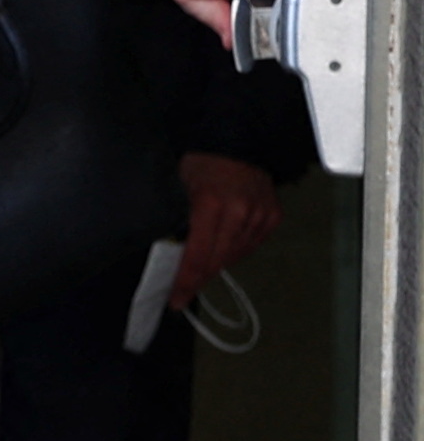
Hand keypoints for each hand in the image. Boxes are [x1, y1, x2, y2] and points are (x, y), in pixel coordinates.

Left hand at [171, 152, 281, 310]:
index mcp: (211, 204)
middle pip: (218, 261)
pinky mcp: (273, 217)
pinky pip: (250, 245)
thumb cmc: (199, 162)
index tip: (175, 300)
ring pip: (235, 256)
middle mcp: (240, 213)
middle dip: (198, 279)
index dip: (186, 281)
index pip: (198, 255)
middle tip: (181, 294)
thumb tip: (167, 254)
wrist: (236, 140)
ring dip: (216, 264)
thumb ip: (177, 220)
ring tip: (198, 271)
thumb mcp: (178, 187)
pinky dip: (234, 251)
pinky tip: (220, 249)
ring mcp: (260, 216)